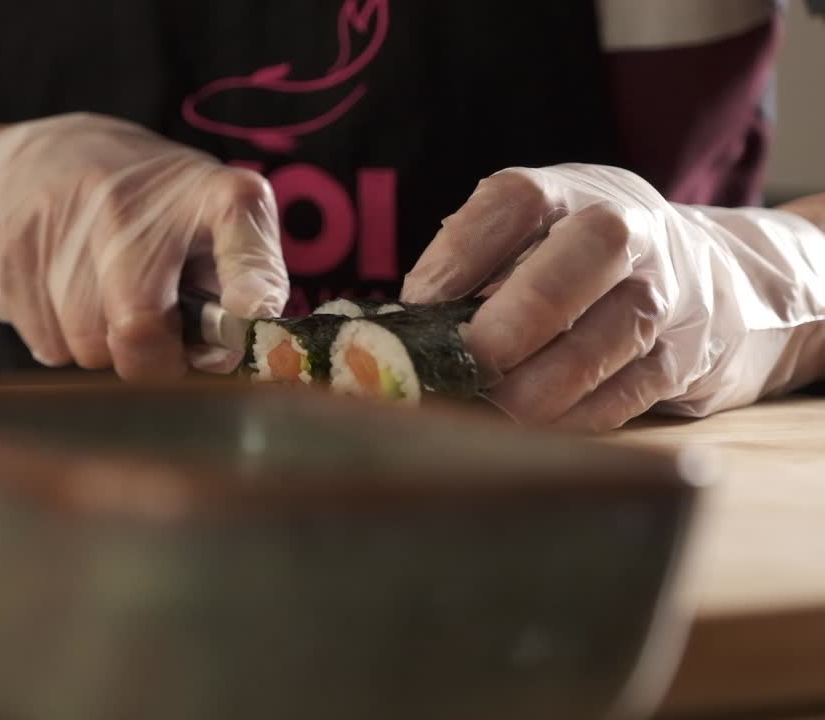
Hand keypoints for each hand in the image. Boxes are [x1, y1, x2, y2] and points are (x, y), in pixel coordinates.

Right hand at [0, 113, 287, 378]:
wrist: (26, 163)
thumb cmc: (142, 211)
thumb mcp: (203, 217)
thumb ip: (233, 282)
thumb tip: (227, 356)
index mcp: (203, 189)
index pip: (241, 228)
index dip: (250, 283)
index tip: (252, 315)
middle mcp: (131, 198)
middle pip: (141, 328)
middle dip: (152, 358)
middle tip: (154, 335)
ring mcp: (65, 220)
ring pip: (89, 349)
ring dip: (101, 346)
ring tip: (99, 296)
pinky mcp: (10, 250)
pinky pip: (47, 347)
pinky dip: (59, 339)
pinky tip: (61, 292)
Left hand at [402, 164, 824, 430]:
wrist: (719, 280)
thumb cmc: (583, 265)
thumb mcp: (536, 240)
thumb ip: (474, 273)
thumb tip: (397, 333)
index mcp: (571, 192)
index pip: (517, 198)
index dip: (461, 251)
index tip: (417, 303)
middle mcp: (630, 231)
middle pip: (589, 250)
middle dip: (519, 318)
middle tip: (469, 362)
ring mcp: (669, 292)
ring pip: (615, 333)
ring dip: (542, 384)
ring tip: (492, 406)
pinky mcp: (686, 357)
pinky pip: (630, 393)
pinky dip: (575, 418)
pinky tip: (536, 427)